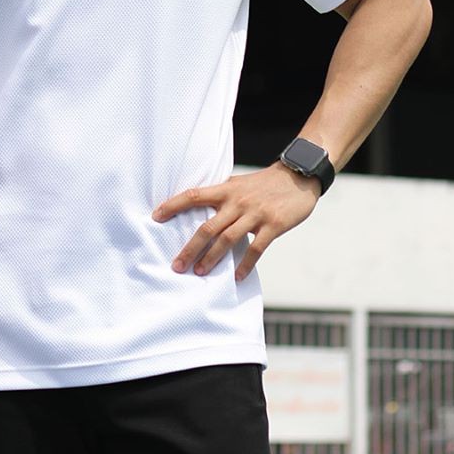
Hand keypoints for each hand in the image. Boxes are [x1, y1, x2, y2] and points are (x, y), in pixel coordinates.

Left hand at [152, 162, 320, 281]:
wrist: (297, 176)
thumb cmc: (264, 184)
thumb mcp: (238, 184)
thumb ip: (220, 197)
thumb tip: (197, 209)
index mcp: (226, 190)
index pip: (193, 196)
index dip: (173, 205)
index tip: (156, 217)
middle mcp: (237, 201)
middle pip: (207, 227)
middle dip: (190, 248)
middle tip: (177, 266)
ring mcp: (255, 214)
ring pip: (227, 239)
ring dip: (212, 258)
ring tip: (200, 272)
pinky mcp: (273, 225)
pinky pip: (256, 248)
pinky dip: (245, 265)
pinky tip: (237, 277)